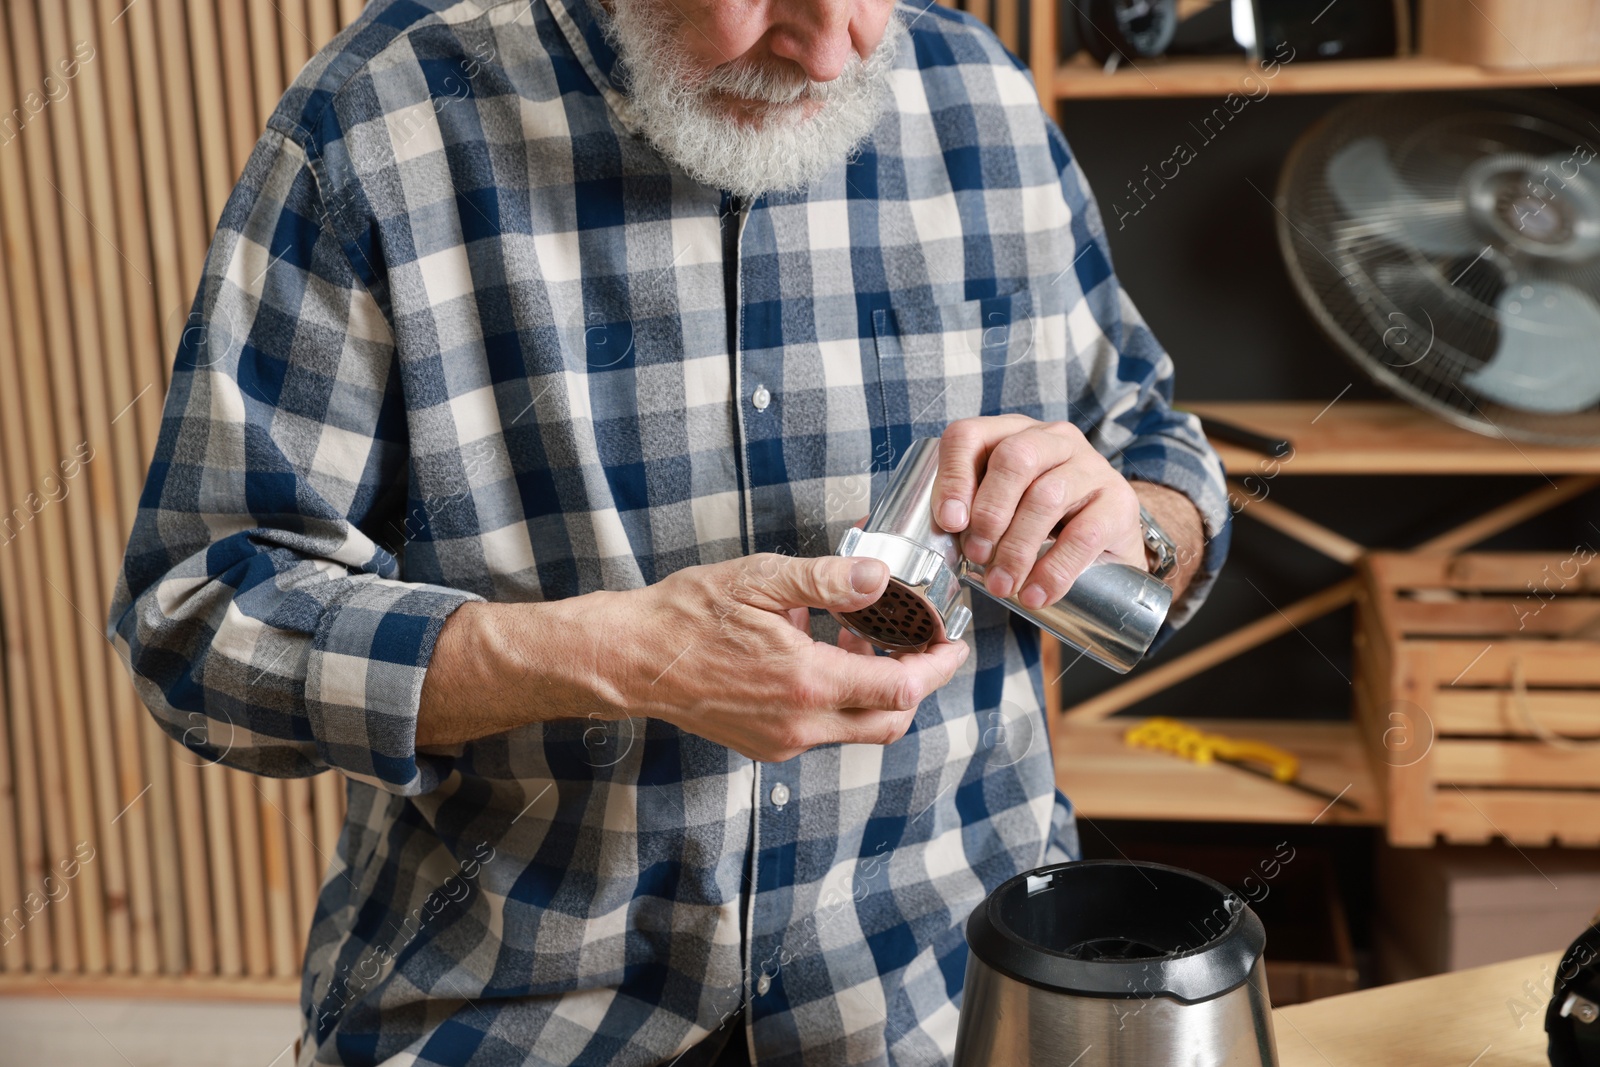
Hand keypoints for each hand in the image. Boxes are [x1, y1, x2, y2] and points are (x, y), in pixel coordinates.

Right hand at [595, 554, 969, 761]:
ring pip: (859, 728)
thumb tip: (877, 576)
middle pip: (891, 720)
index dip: (938, 667)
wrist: (632, 659)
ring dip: (876, 690)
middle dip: (917, 684)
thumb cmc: (686, 616)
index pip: (902, 689)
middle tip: (921, 644)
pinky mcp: (767, 745)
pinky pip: (825, 730)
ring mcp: (782, 741)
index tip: (952, 645)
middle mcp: (800, 724)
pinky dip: (841, 699)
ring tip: (861, 638)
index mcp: (806, 682)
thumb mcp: (759, 580)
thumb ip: (825, 579)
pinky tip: (820, 656)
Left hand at [933, 416, 1145, 609]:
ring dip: (1017, 549)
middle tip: (977, 557)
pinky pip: (1084, 535)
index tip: (949, 522)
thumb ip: (971, 513)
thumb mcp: (1003, 509)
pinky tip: (1036, 594)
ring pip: (1046, 497)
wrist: (1108, 543)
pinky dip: (1054, 570)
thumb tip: (942, 535)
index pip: (970, 436)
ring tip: (1002, 584)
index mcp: (1013, 434)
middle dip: (988, 513)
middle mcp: (1054, 440)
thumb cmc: (1043, 524)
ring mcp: (1091, 467)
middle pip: (1013, 459)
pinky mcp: (1119, 502)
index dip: (953, 478)